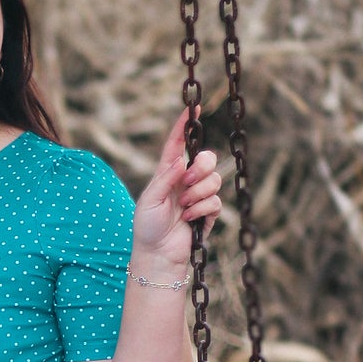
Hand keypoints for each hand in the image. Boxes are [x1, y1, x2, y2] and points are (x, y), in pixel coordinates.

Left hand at [131, 111, 223, 270]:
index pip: (177, 143)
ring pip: (214, 179)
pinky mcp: (207, 211)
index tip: (193, 107)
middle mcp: (184, 180)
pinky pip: (215, 201)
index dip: (184, 125)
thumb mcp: (150, 198)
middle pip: (206, 158)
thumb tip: (182, 159)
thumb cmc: (147, 226)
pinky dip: (202, 210)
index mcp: (167, 172)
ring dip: (198, 194)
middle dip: (201, 167)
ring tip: (184, 208)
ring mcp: (197, 195)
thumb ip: (166, 177)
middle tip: (187, 182)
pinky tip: (190, 220)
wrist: (158, 254)